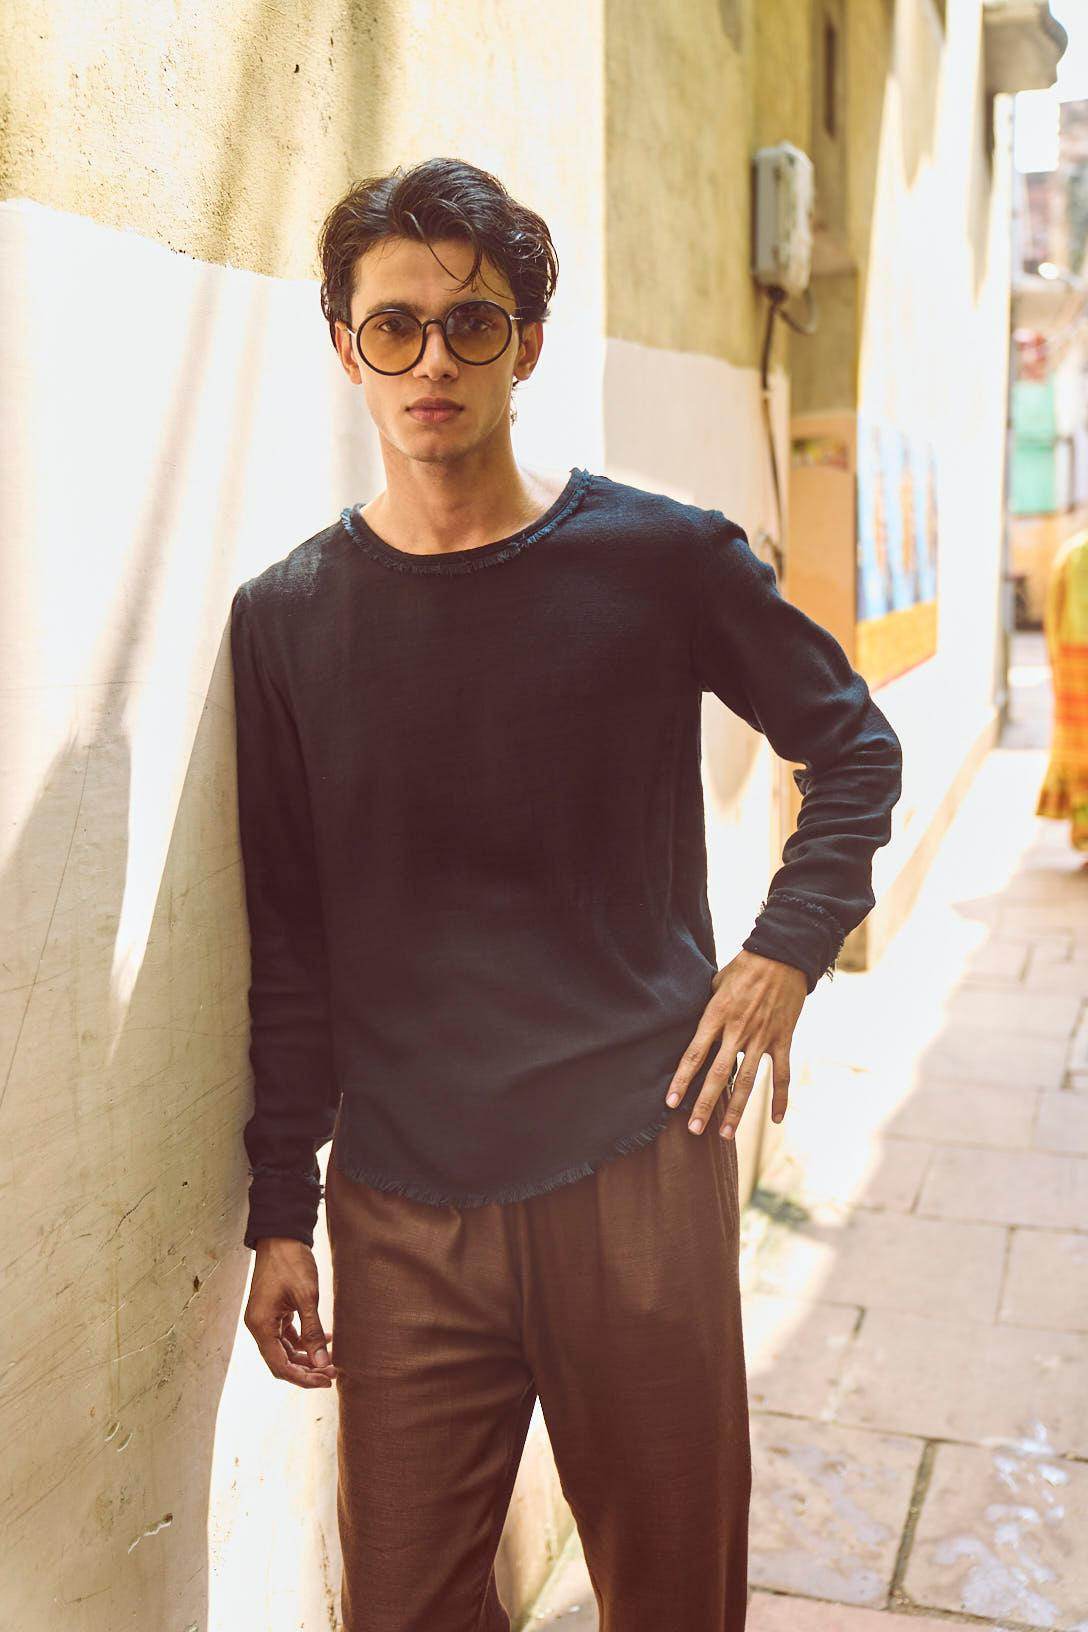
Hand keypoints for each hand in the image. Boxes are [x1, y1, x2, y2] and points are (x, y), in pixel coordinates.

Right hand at [245, 1238, 339, 1386]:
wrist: (281, 1235)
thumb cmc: (291, 1262)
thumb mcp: (306, 1297)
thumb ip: (312, 1332)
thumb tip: (321, 1363)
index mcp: (261, 1325)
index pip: (280, 1366)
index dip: (303, 1377)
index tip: (325, 1379)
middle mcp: (258, 1326)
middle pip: (281, 1362)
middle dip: (306, 1370)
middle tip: (331, 1373)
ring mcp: (265, 1319)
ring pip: (284, 1350)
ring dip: (306, 1357)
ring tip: (330, 1359)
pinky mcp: (273, 1312)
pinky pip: (287, 1335)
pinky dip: (304, 1341)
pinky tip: (324, 1339)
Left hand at [663, 949, 806, 1139]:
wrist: (782, 955)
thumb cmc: (745, 967)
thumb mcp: (716, 984)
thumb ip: (707, 1009)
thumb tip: (696, 1027)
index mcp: (716, 1015)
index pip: (694, 1054)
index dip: (682, 1080)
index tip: (671, 1103)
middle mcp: (737, 1030)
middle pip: (719, 1074)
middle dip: (705, 1104)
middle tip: (694, 1130)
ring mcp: (762, 1037)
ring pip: (748, 1080)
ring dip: (737, 1109)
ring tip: (726, 1134)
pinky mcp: (782, 1039)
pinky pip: (781, 1074)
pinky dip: (779, 1097)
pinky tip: (775, 1120)